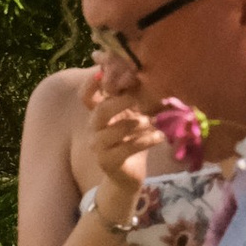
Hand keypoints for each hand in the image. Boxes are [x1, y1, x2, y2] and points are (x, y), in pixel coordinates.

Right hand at [82, 70, 158, 226]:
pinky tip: (160, 137)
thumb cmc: (133, 139)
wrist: (128, 175)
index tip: (109, 72)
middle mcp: (94, 128)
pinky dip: (146, 140)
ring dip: (137, 124)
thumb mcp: (134, 115)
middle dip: (121, 102)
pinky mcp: (108, 162)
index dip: (93, 83)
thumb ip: (134, 95)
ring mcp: (98, 146)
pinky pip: (127, 148)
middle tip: (140, 98)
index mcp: (98, 113)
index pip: (86, 96)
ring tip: (152, 121)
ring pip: (114, 131)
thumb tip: (143, 70)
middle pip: (101, 111)